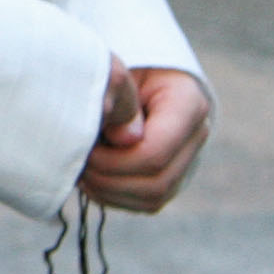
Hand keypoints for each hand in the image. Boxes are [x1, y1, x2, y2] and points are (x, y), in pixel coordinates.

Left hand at [83, 65, 210, 213]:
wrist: (131, 73)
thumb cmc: (115, 70)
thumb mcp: (113, 73)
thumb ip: (117, 101)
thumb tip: (120, 139)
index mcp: (188, 104)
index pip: (154, 151)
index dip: (114, 159)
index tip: (84, 146)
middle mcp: (196, 135)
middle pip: (157, 181)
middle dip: (109, 179)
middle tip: (77, 162)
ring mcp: (188, 159)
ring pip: (153, 198)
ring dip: (109, 191)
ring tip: (80, 170)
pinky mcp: (172, 176)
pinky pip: (147, 203)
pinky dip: (114, 197)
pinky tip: (90, 179)